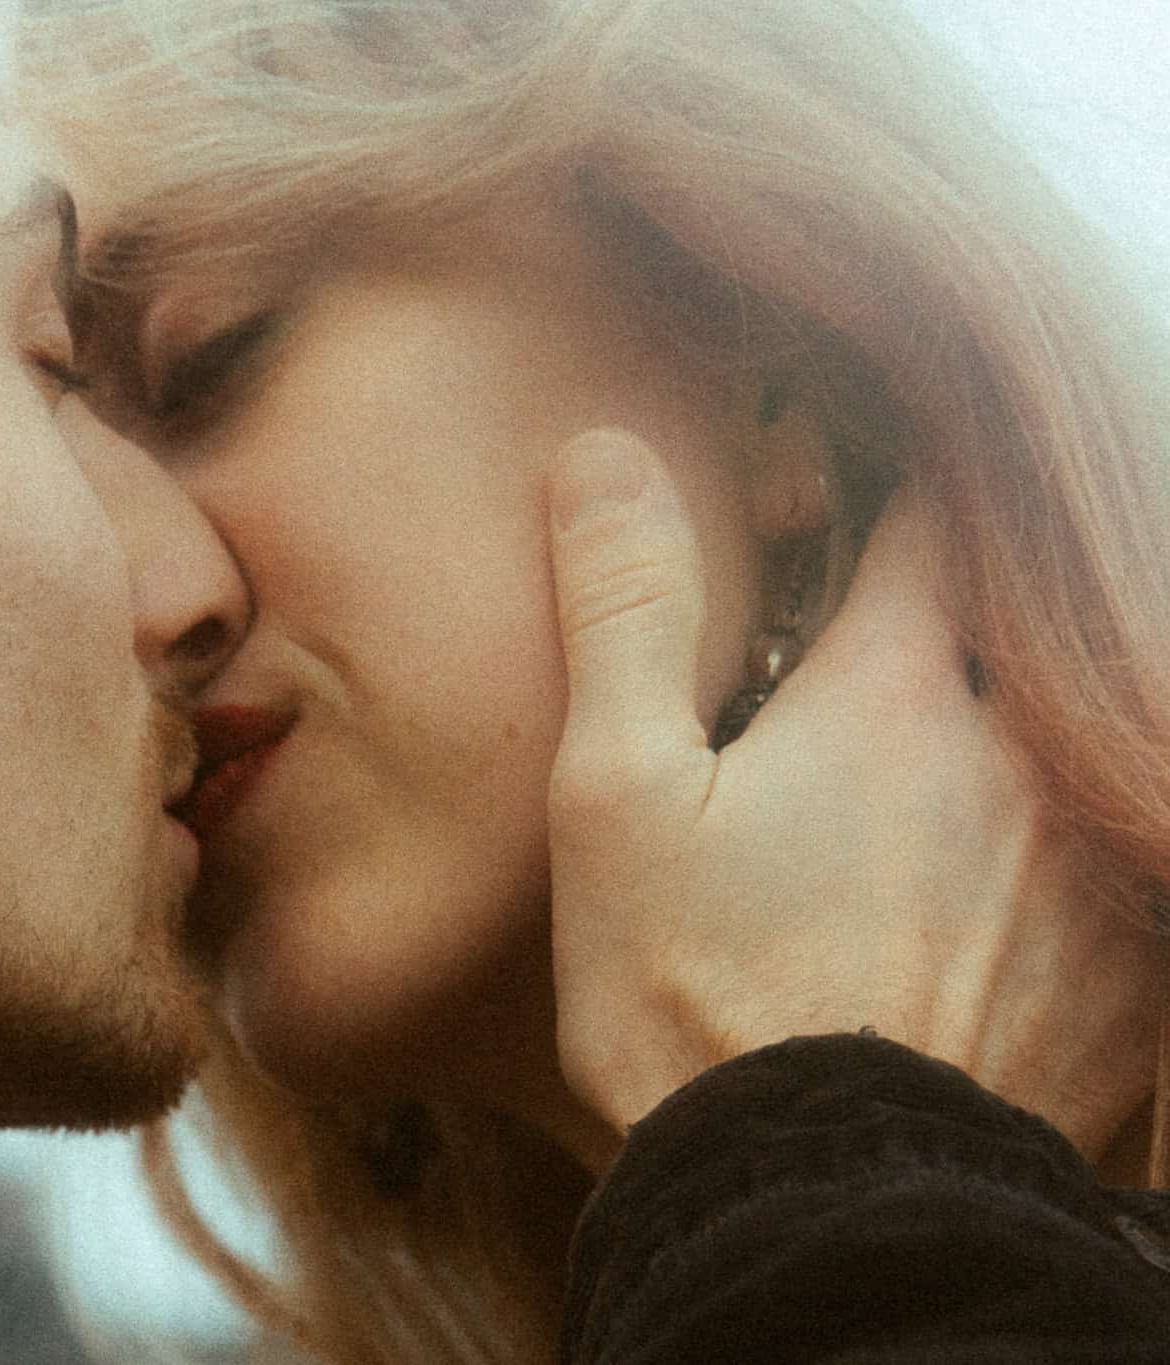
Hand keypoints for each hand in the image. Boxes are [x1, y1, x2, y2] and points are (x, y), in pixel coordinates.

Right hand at [542, 429, 1159, 1153]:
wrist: (817, 1203)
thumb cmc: (693, 996)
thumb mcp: (616, 794)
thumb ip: (624, 608)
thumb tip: (606, 452)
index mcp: (897, 693)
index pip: (932, 516)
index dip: (890, 487)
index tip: (845, 498)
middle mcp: (1024, 754)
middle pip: (1013, 627)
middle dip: (951, 623)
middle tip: (870, 668)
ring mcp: (1092, 863)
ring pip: (1065, 740)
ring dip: (1001, 742)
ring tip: (908, 805)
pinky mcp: (1130, 970)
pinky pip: (1111, 858)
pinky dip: (1049, 854)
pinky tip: (975, 907)